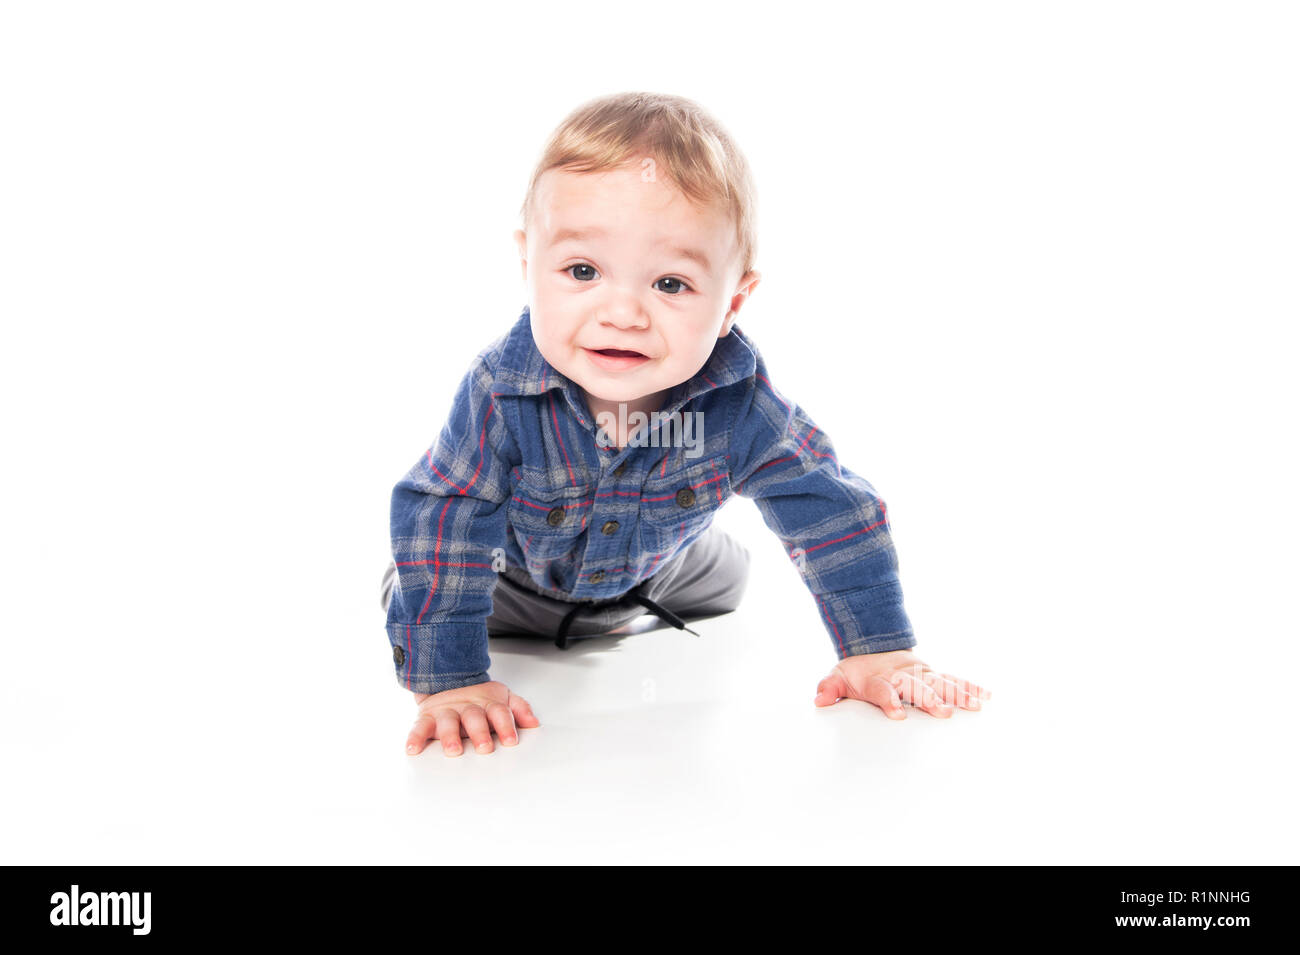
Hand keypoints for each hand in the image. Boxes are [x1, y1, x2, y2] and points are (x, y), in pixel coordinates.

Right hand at [406, 680, 539, 755]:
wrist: (447, 679)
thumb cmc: (478, 699)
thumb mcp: (502, 698)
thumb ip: (519, 709)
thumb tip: (534, 723)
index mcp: (487, 704)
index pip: (500, 713)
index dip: (506, 726)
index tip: (512, 741)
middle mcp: (467, 707)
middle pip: (474, 718)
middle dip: (480, 733)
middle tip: (485, 748)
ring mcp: (447, 712)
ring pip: (448, 723)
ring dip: (450, 737)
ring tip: (454, 751)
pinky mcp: (427, 717)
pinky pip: (419, 727)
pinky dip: (415, 738)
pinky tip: (413, 749)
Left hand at [814, 650, 990, 719]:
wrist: (873, 645)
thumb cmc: (857, 670)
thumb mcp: (837, 677)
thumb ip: (829, 688)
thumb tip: (819, 700)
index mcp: (878, 678)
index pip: (883, 690)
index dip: (889, 701)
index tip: (898, 715)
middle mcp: (902, 675)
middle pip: (916, 687)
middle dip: (930, 699)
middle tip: (943, 711)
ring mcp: (919, 673)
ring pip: (939, 683)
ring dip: (956, 694)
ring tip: (973, 705)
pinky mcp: (932, 674)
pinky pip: (953, 680)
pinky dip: (969, 686)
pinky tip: (985, 695)